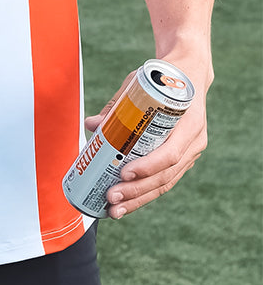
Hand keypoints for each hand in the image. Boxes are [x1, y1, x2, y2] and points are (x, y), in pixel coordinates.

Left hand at [85, 61, 210, 218]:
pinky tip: (127, 204)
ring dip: (139, 199)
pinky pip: (165, 181)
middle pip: (166, 176)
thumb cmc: (161, 77)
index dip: (148, 167)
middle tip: (111, 198)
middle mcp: (194, 142)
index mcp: (189, 122)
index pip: (170, 153)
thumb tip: (91, 125)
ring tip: (115, 210)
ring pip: (165, 183)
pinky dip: (145, 193)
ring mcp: (191, 153)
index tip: (124, 172)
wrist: (188, 74)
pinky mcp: (183, 159)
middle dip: (137, 191)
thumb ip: (117, 104)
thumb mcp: (140, 83)